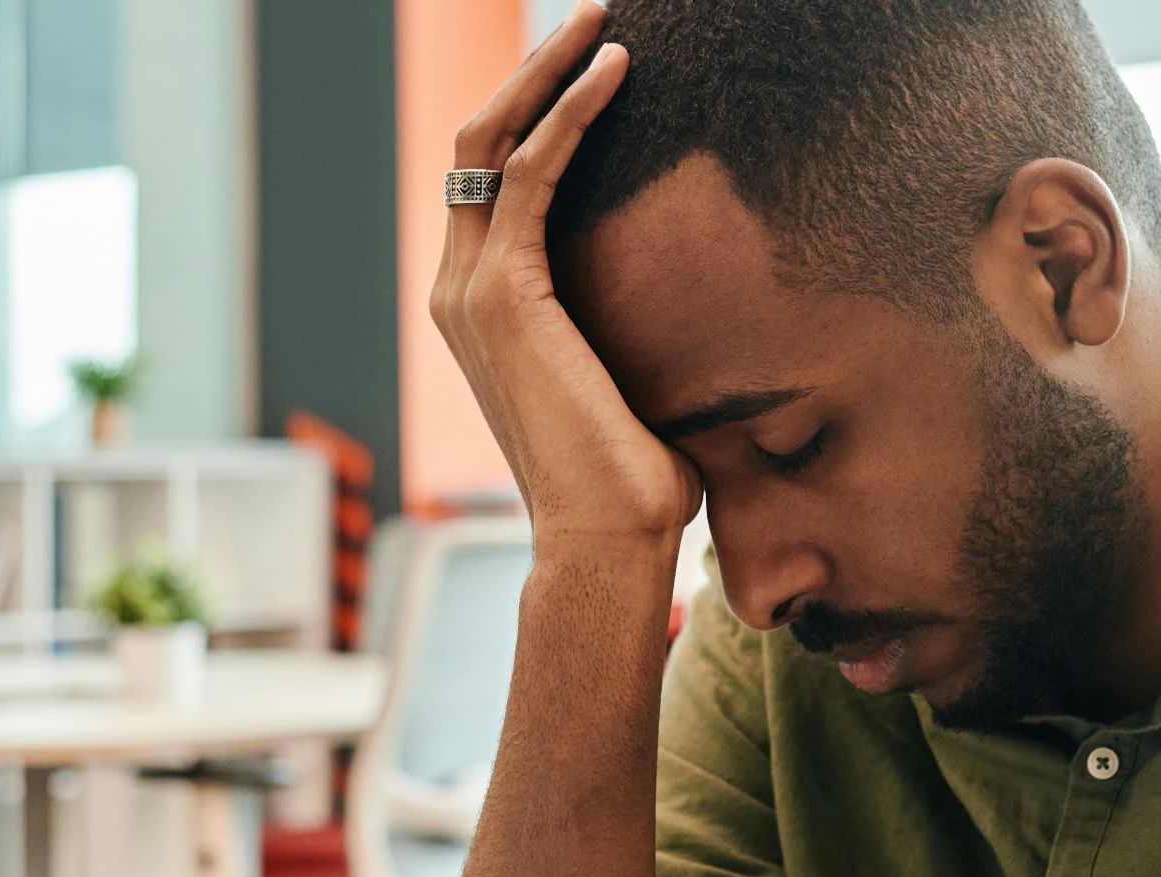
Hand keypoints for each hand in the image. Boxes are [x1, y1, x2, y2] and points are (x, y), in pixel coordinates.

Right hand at [429, 1, 699, 559]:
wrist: (606, 541)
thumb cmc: (632, 480)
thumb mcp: (629, 382)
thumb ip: (633, 331)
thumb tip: (700, 309)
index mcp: (483, 307)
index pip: (492, 180)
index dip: (531, 112)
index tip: (588, 67)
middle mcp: (459, 288)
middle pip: (478, 142)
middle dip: (532, 70)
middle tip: (592, 15)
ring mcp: (471, 289)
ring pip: (491, 140)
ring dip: (548, 72)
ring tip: (605, 21)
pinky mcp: (506, 294)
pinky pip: (534, 173)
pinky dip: (573, 113)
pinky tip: (619, 73)